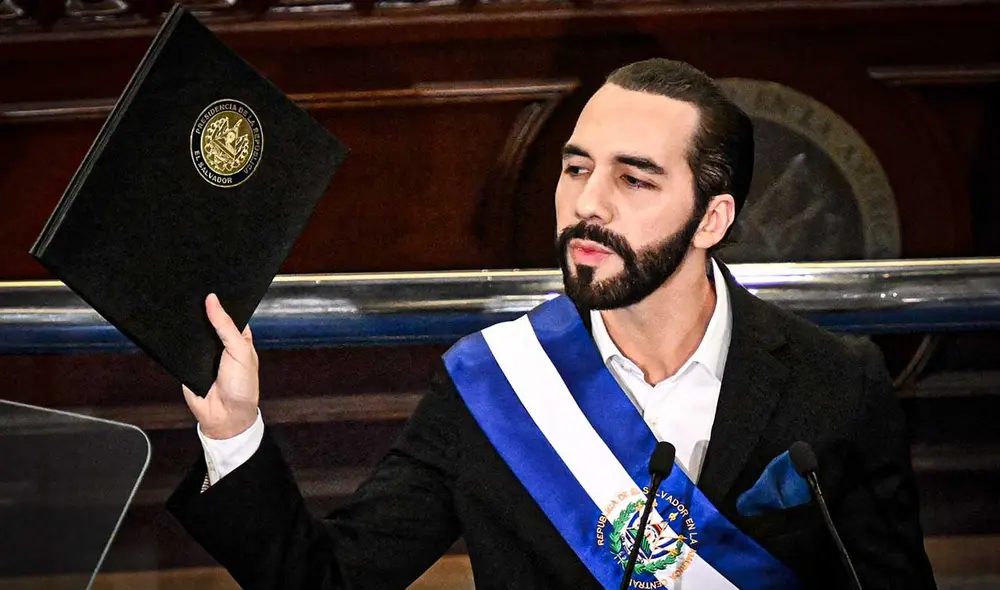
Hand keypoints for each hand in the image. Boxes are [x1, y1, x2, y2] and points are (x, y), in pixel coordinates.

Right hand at [182, 293, 260, 439]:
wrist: (225, 416)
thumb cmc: (242, 385)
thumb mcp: (240, 351)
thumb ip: (226, 326)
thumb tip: (212, 300)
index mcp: (237, 336)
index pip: (227, 312)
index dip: (220, 300)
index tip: (208, 284)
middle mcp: (220, 342)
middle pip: (207, 320)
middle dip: (199, 310)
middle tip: (188, 291)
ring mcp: (202, 353)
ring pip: (191, 333)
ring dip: (185, 325)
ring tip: (175, 303)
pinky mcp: (186, 363)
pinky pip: (178, 348)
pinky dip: (174, 341)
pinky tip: (168, 327)